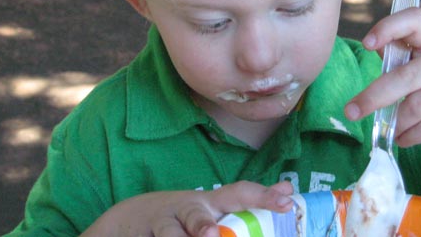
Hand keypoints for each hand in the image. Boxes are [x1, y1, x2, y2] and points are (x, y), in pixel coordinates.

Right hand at [81, 181, 293, 236]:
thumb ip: (250, 199)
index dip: (262, 196)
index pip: (239, 194)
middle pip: (196, 213)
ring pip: (169, 231)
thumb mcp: (216, 204)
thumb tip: (289, 188)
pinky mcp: (145, 236)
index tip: (286, 201)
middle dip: (202, 224)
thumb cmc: (186, 213)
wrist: (132, 218)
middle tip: (212, 235)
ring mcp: (164, 223)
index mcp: (211, 202)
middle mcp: (187, 210)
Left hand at [345, 8, 420, 159]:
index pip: (415, 20)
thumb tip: (374, 47)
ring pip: (416, 105)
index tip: (367, 44)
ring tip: (389, 130)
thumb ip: (403, 60)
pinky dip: (410, 136)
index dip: (389, 27)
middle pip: (405, 75)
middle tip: (351, 111)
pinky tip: (403, 139)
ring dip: (396, 122)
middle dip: (374, 96)